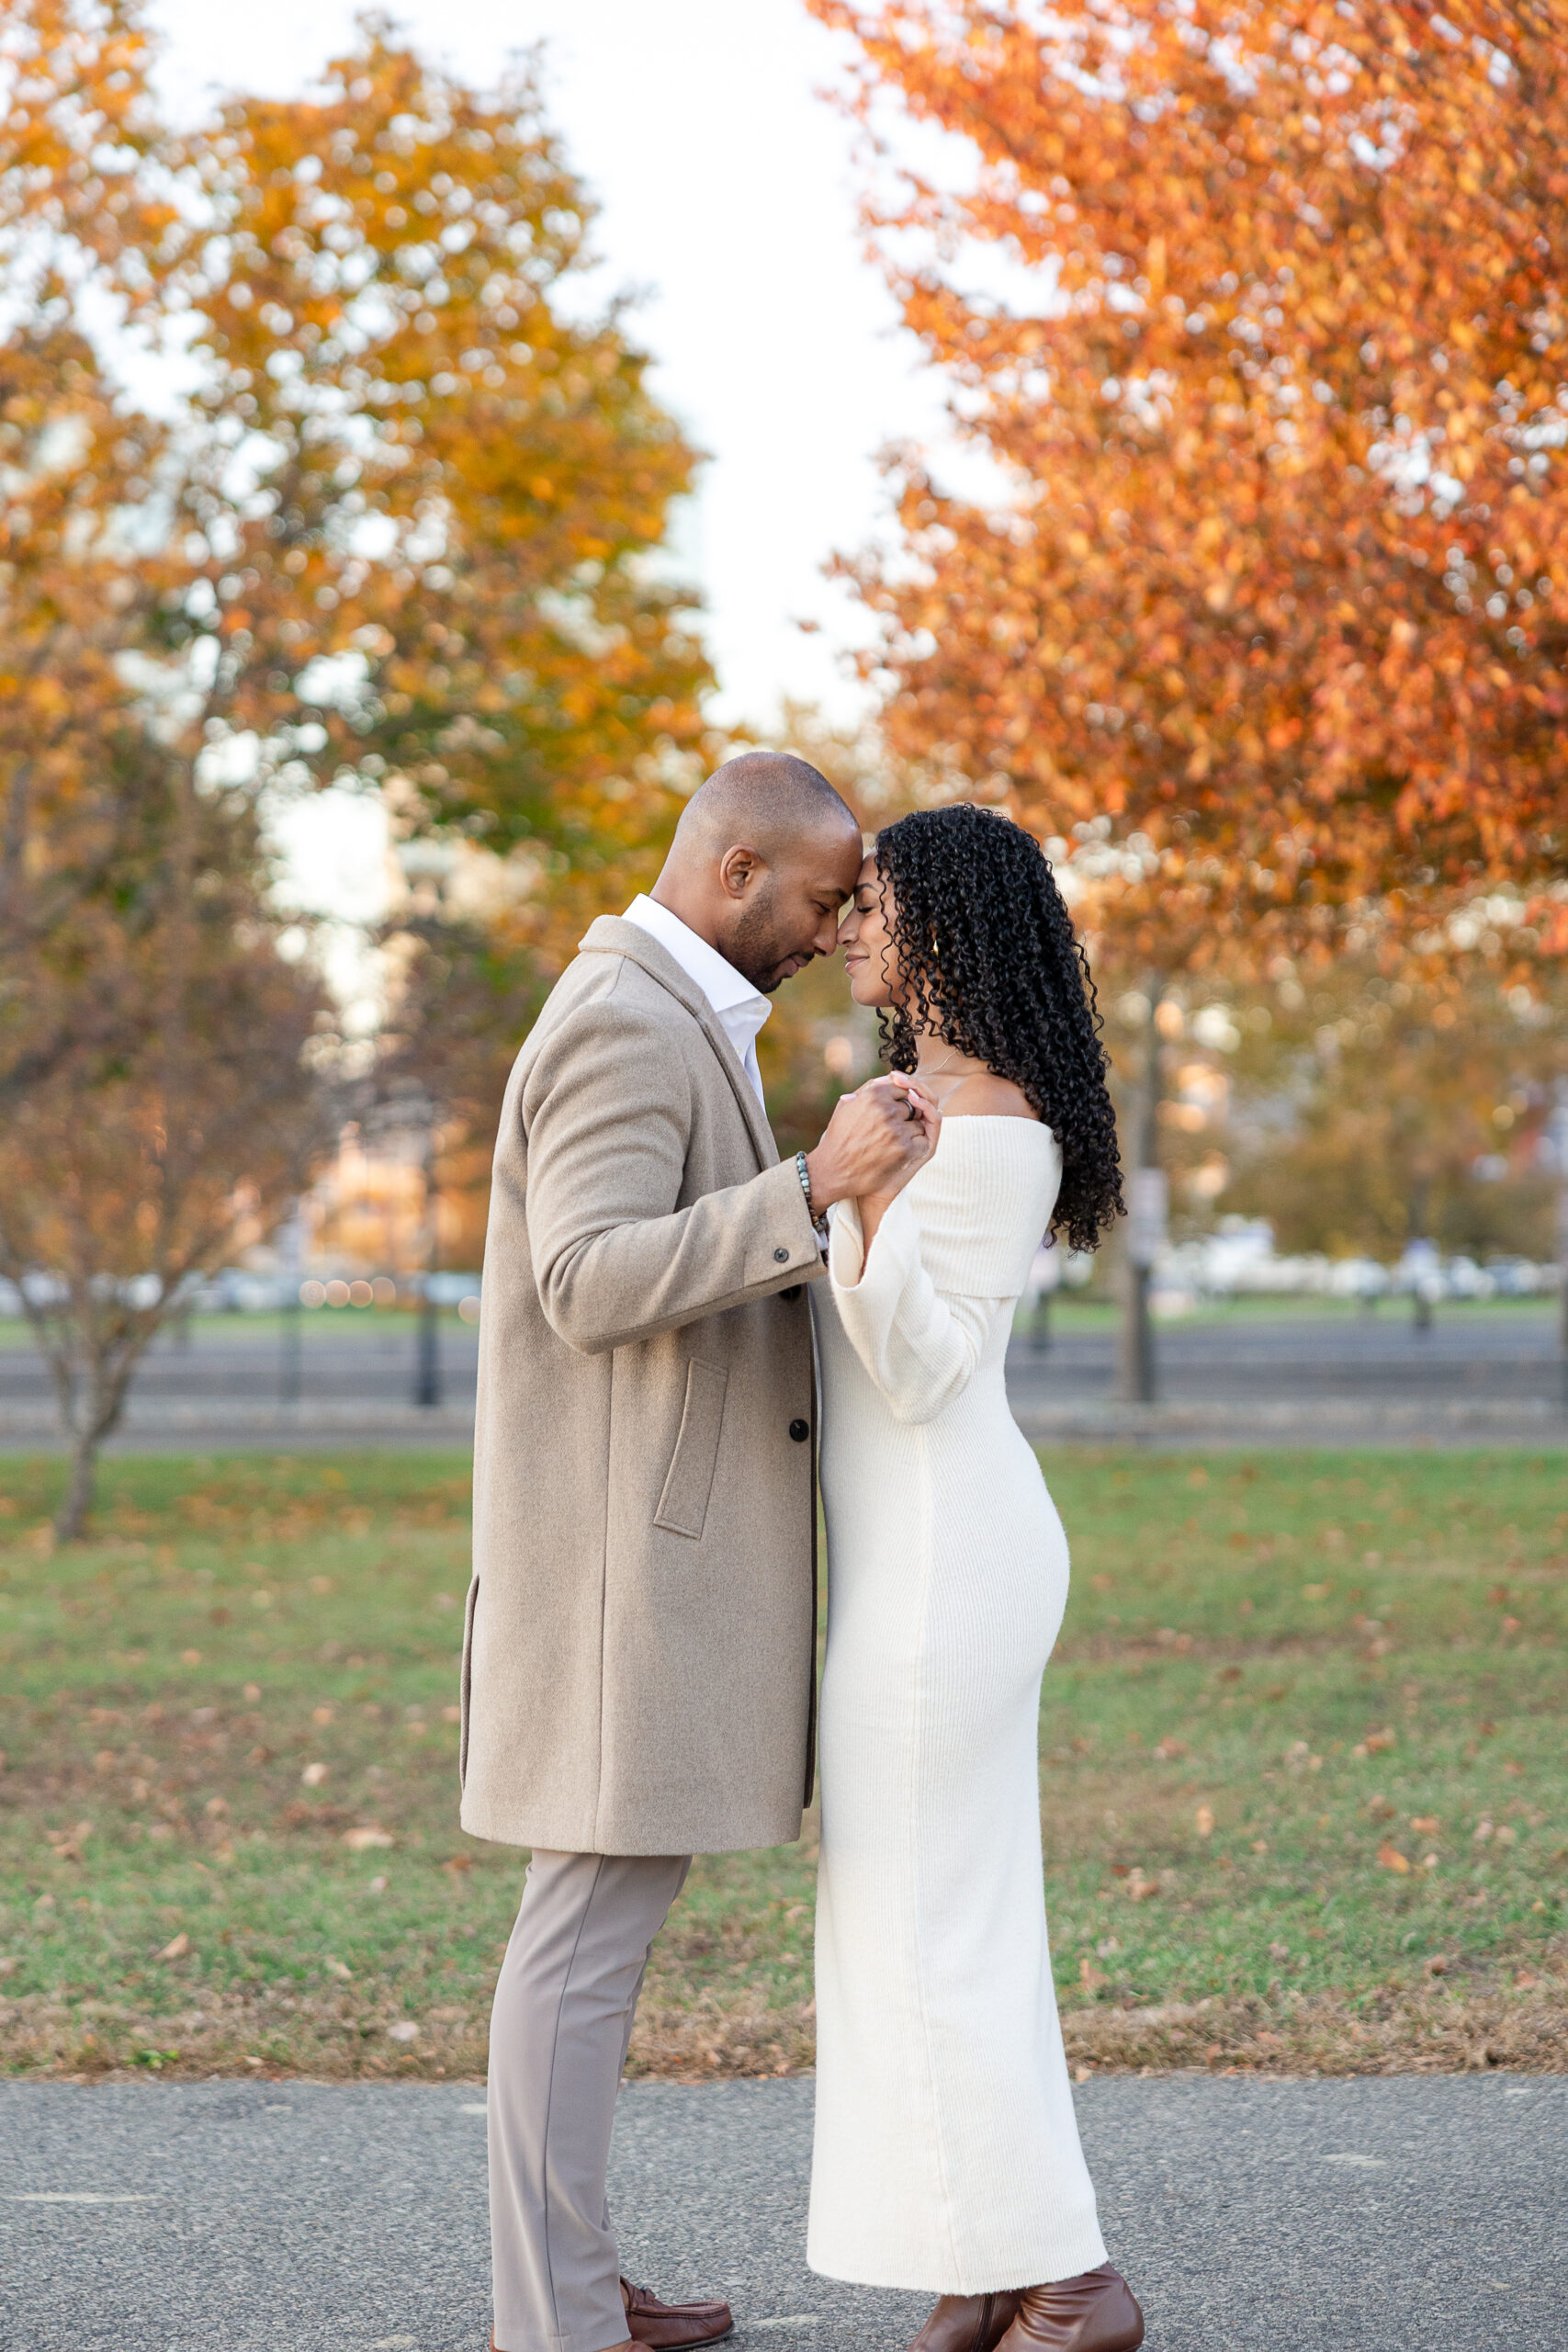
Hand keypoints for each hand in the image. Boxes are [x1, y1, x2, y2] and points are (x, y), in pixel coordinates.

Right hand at [803, 1075, 939, 1213]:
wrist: (833, 1172)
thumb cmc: (839, 1138)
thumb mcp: (846, 1107)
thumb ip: (868, 1090)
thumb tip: (888, 1078)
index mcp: (873, 1095)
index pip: (902, 1089)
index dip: (899, 1102)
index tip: (892, 1115)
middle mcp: (886, 1109)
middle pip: (912, 1106)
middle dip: (906, 1117)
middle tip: (891, 1132)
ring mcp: (897, 1130)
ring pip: (919, 1125)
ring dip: (910, 1133)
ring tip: (892, 1144)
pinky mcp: (904, 1149)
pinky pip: (922, 1142)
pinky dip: (914, 1148)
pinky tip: (899, 1153)